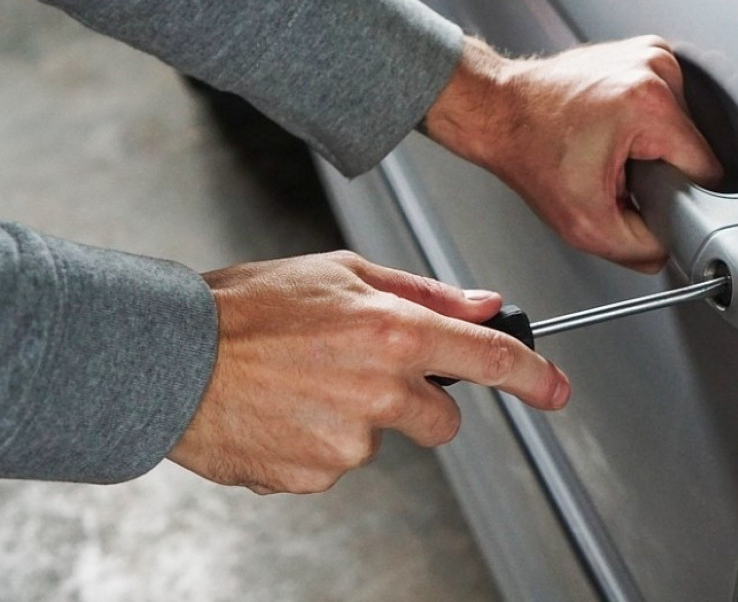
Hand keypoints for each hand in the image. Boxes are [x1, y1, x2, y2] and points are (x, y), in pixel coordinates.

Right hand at [168, 251, 568, 493]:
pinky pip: (337, 463)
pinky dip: (317, 443)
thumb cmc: (248, 307)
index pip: (489, 359)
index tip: (556, 390)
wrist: (169, 359)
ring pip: (382, 440)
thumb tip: (483, 305)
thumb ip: (424, 292)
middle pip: (442, 419)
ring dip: (357, 418)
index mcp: (393, 332)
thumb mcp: (342, 272)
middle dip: (419, 402)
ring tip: (303, 384)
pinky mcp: (315, 477)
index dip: (534, 377)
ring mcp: (348, 442)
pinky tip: (284, 411)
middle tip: (363, 372)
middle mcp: (379, 390)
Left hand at [424, 36, 722, 272]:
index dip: (680, 196)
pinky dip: (646, 123)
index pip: (707, 169)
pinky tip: (613, 128)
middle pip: (693, 146)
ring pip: (682, 126)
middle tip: (617, 172)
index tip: (647, 196)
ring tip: (611, 148)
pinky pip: (667, 104)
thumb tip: (671, 248)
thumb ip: (641, 249)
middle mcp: (656, 68)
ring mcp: (650, 54)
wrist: (499, 111)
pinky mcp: (643, 52)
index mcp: (650, 104)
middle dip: (662, 169)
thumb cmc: (530, 152)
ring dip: (654, 146)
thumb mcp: (586, 225)